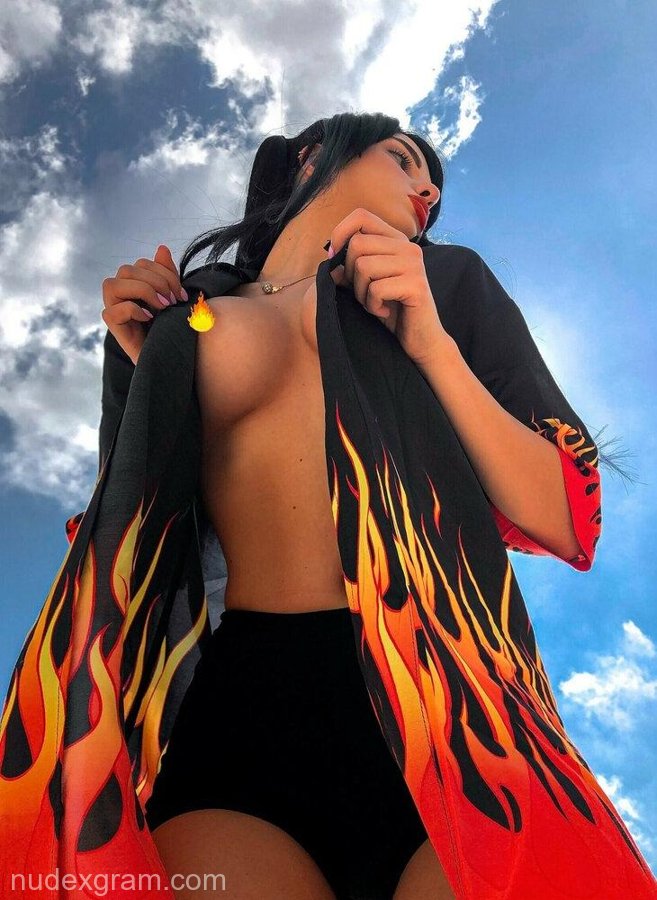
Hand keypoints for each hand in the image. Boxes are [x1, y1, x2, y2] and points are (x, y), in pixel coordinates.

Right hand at [101, 245, 186, 365]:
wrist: (170, 358)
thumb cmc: (171, 327)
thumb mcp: (173, 297)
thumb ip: (167, 274)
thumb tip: (162, 248)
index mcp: (134, 283)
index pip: (142, 263)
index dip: (164, 272)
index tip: (182, 294)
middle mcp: (120, 293)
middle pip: (126, 270)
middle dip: (156, 282)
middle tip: (173, 301)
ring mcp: (113, 308)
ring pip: (112, 284)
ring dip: (142, 292)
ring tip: (163, 307)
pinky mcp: (112, 326)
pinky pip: (112, 310)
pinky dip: (133, 310)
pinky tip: (150, 319)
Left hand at [327, 209, 448, 365]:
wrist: (421, 340)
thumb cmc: (392, 311)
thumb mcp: (366, 286)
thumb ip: (349, 270)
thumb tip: (330, 259)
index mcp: (396, 241)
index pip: (361, 216)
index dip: (340, 233)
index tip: (335, 258)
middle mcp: (408, 247)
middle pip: (357, 244)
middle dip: (351, 274)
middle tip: (365, 293)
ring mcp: (414, 264)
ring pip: (363, 266)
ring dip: (361, 293)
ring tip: (376, 303)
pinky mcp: (416, 285)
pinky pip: (376, 288)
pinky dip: (373, 306)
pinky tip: (385, 312)